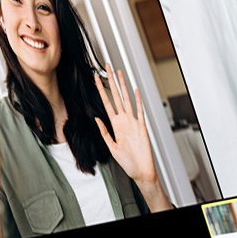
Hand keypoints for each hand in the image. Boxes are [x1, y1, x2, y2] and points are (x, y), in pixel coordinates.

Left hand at [93, 55, 161, 194]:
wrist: (141, 170)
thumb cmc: (128, 161)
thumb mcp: (111, 147)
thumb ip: (104, 132)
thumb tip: (97, 118)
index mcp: (116, 125)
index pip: (106, 103)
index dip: (100, 90)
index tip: (95, 79)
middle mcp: (124, 121)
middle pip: (116, 96)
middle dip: (111, 81)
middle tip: (107, 68)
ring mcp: (133, 123)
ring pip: (127, 100)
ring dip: (123, 86)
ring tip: (119, 73)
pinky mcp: (142, 127)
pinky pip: (139, 111)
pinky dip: (137, 101)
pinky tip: (135, 91)